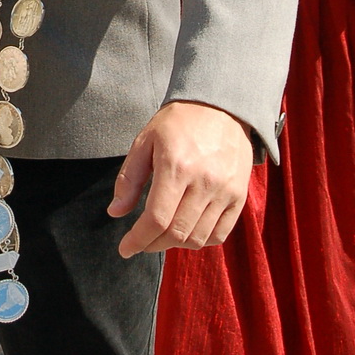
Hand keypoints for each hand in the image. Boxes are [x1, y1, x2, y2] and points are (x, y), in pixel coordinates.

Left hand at [108, 100, 253, 256]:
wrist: (221, 106)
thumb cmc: (178, 122)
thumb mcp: (146, 140)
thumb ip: (129, 178)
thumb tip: (115, 212)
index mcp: (175, 166)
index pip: (156, 219)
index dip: (137, 240)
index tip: (125, 249)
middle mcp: (203, 182)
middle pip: (176, 233)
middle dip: (152, 244)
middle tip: (140, 242)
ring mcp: (225, 191)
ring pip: (198, 238)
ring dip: (175, 245)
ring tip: (161, 236)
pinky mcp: (239, 196)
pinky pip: (220, 234)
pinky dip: (201, 241)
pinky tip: (186, 233)